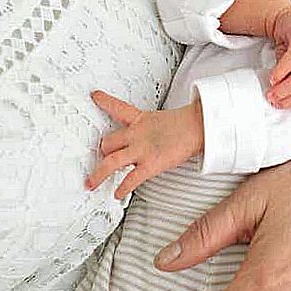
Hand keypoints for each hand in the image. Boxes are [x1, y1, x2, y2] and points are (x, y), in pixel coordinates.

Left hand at [84, 90, 204, 197]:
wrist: (198, 125)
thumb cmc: (187, 123)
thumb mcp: (164, 120)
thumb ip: (154, 127)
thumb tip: (157, 133)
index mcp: (141, 119)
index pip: (118, 107)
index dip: (104, 101)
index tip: (95, 96)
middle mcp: (136, 134)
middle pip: (108, 142)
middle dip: (103, 152)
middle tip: (101, 158)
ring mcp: (141, 149)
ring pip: (111, 162)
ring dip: (99, 174)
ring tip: (91, 183)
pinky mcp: (150, 164)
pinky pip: (131, 179)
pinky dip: (122, 189)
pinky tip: (117, 194)